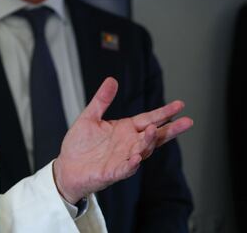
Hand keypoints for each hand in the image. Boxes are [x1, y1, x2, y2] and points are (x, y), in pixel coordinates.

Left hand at [53, 77, 192, 202]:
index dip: (164, 113)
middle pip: (154, 136)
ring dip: (149, 142)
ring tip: (154, 130)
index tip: (179, 104)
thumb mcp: (89, 117)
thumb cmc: (80, 145)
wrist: (67, 167)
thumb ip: (101, 100)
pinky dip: (132, 164)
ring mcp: (124, 158)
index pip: (149, 119)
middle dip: (170, 129)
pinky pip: (126, 168)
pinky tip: (137, 157)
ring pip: (143, 150)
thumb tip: (112, 80)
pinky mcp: (113, 172)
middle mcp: (129, 144)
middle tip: (187, 121)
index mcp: (125, 130)